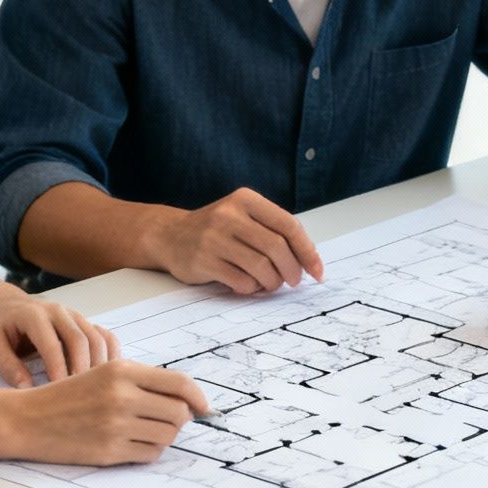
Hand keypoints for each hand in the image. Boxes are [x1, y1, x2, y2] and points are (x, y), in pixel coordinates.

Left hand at [0, 282, 119, 388]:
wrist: (0, 301)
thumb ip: (8, 366)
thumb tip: (27, 390)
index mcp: (33, 315)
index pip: (51, 345)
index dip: (58, 370)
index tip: (60, 394)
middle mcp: (57, 311)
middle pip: (80, 340)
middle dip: (83, 370)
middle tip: (83, 397)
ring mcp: (72, 315)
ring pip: (96, 338)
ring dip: (99, 364)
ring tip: (96, 391)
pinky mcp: (81, 321)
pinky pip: (103, 335)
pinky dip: (109, 353)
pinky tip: (107, 374)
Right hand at [0, 360, 209, 465]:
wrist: (28, 419)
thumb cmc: (67, 395)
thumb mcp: (103, 374)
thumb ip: (142, 382)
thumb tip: (187, 400)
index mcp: (121, 370)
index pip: (180, 384)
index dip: (199, 398)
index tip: (205, 408)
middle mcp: (121, 395)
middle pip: (179, 413)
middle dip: (181, 419)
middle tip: (166, 420)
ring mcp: (115, 425)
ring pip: (168, 435)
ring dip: (164, 436)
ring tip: (144, 431)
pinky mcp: (109, 451)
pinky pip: (150, 454)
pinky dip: (149, 451)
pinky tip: (133, 444)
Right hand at [149, 187, 325, 293]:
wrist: (170, 236)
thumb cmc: (216, 230)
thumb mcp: (242, 217)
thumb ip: (272, 231)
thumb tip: (308, 261)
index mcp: (246, 200)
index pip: (288, 225)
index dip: (307, 251)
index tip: (317, 270)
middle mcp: (230, 215)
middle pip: (277, 247)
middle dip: (292, 270)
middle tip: (294, 281)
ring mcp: (215, 237)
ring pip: (261, 267)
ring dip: (272, 282)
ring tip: (270, 284)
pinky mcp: (204, 260)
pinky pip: (241, 281)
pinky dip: (252, 288)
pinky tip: (249, 285)